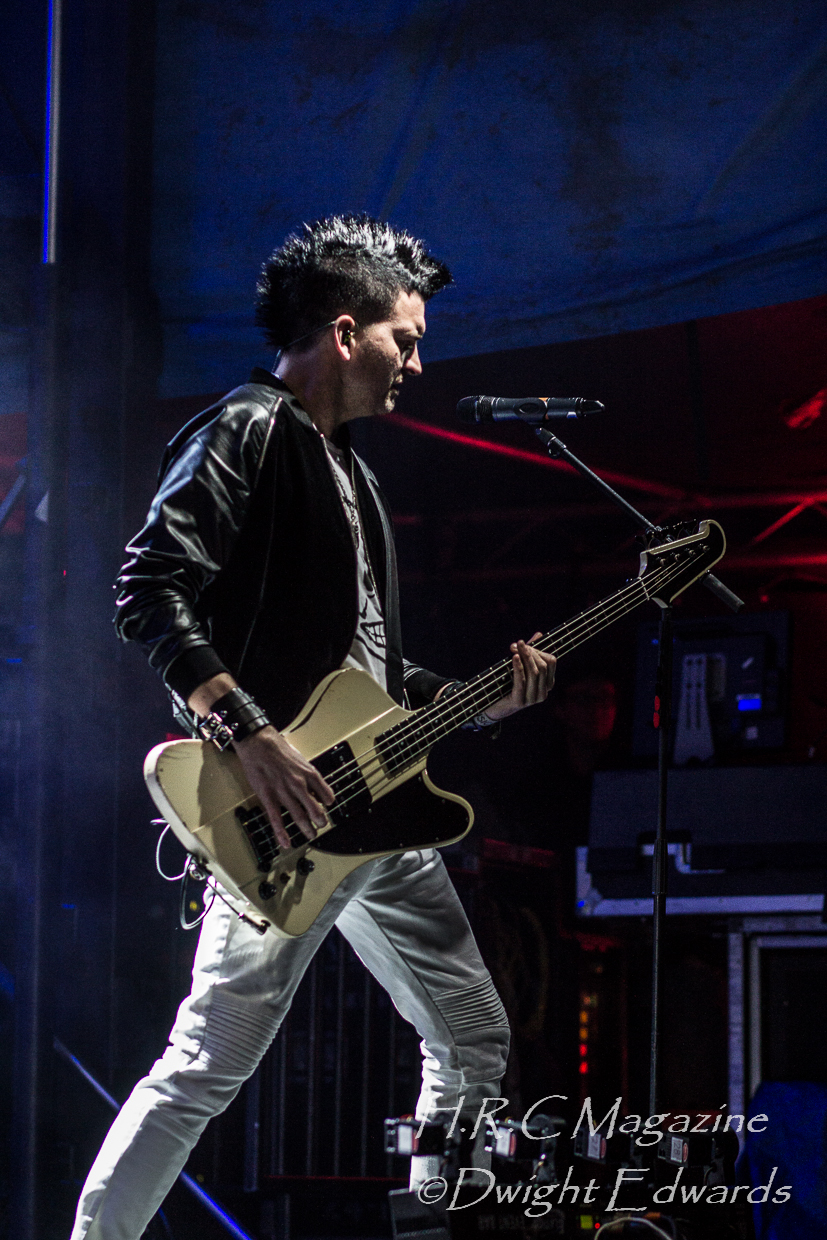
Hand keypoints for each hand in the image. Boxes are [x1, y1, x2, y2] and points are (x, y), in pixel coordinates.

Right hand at [234, 725, 333, 849]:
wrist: (259, 743)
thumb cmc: (278, 748)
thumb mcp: (300, 758)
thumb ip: (307, 773)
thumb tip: (313, 783)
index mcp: (309, 774)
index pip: (327, 795)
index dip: (328, 804)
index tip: (327, 808)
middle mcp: (299, 785)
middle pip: (315, 810)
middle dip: (320, 821)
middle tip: (321, 826)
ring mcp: (284, 792)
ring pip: (299, 817)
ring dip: (306, 829)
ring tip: (311, 835)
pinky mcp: (268, 797)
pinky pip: (277, 820)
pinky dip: (282, 834)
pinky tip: (286, 843)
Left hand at [484, 633, 555, 721]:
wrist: (494, 706)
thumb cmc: (509, 683)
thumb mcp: (521, 666)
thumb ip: (531, 652)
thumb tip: (539, 634)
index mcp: (547, 684)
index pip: (551, 661)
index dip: (537, 649)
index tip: (522, 643)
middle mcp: (544, 693)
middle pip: (542, 666)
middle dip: (529, 652)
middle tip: (517, 644)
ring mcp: (533, 699)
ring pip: (534, 672)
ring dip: (524, 656)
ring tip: (514, 647)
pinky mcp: (520, 701)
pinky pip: (522, 681)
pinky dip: (518, 667)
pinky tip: (514, 657)